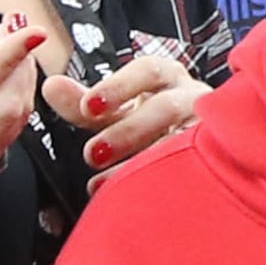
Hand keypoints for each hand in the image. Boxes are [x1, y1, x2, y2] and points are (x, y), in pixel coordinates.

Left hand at [41, 38, 205, 175]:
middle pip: (166, 107)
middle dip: (127, 131)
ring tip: (105, 181)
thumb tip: (51, 87)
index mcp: (167, 78)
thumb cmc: (147, 124)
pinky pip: (193, 170)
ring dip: (142, 160)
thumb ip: (81, 103)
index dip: (118, 87)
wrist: (192, 149)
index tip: (89, 107)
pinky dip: (162, 181)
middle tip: (92, 153)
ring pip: (182, 142)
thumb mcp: (113, 111)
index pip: (148, 71)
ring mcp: (207, 131)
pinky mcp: (214, 160)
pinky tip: (137, 193)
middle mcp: (192, 98)